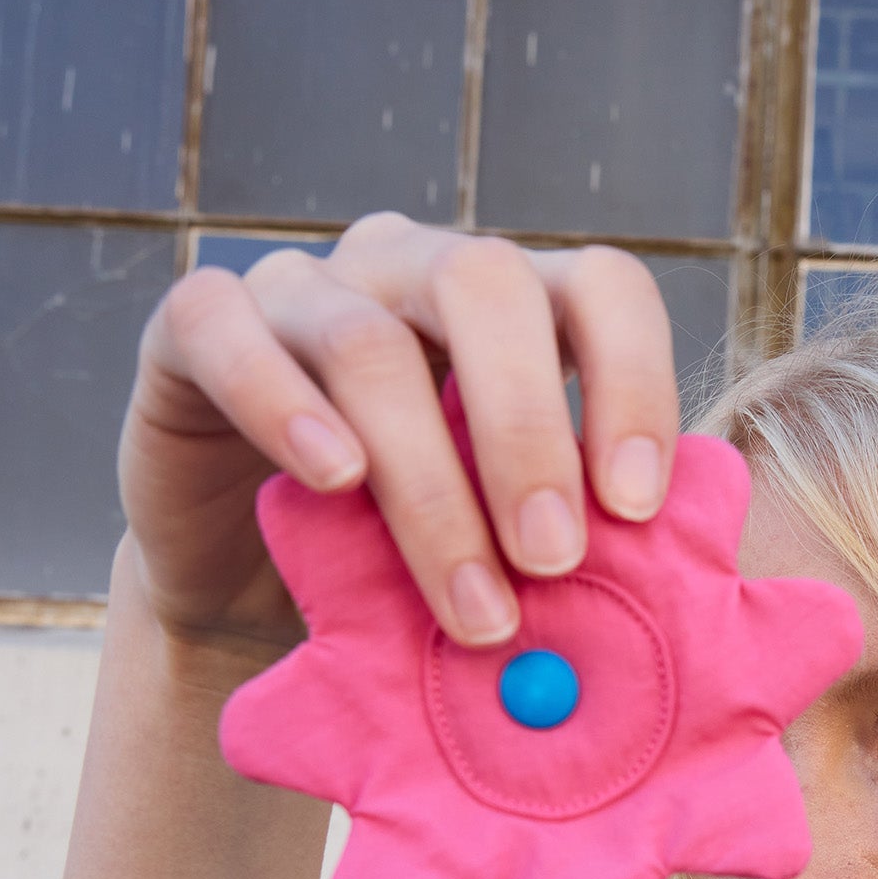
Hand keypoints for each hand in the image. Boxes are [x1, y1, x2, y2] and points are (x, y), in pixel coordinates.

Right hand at [117, 211, 681, 655]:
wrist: (253, 604)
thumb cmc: (409, 576)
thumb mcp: (506, 558)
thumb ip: (575, 549)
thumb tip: (684, 606)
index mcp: (512, 311)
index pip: (599, 287)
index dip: (631, 380)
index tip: (639, 506)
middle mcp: (410, 272)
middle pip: (486, 286)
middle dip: (528, 432)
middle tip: (554, 561)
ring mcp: (301, 291)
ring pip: (369, 342)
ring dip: (426, 485)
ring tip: (469, 607)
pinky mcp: (193, 332)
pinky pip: (226, 330)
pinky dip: (281, 402)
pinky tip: (333, 477)